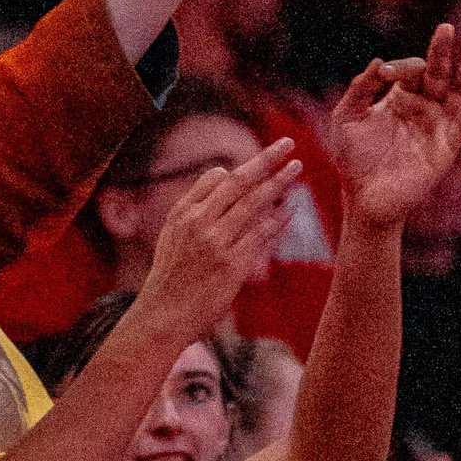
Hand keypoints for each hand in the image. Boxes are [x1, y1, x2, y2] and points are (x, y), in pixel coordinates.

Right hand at [135, 138, 302, 342]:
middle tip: (287, 143)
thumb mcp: (172, 239)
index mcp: (182, 213)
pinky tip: (291, 210)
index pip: (215, 177)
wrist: (162, 316)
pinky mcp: (232, 264)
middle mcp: (198, 222)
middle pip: (238, 181)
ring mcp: (216, 242)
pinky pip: (262, 233)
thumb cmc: (170, 280)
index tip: (259, 168)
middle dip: (266, 159)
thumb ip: (195, 214)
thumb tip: (221, 189)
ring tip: (297, 167)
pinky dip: (279, 219)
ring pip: (254, 202)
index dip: (239, 171)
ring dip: (279, 182)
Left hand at [329, 25, 460, 227]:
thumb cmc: (353, 159)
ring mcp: (437, 125)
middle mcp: (424, 107)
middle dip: (442, 52)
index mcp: (401, 97)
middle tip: (446, 28)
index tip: (383, 74)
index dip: (401, 68)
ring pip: (458, 92)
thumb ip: (358, 90)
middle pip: (439, 74)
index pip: (412, 71)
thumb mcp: (346, 119)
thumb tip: (375, 62)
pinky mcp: (446, 147)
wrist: (362, 198)